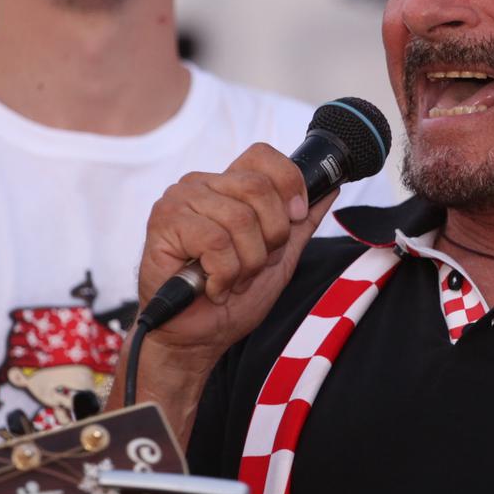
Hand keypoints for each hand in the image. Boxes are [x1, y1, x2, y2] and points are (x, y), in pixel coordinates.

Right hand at [136, 143, 333, 365]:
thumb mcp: (279, 258)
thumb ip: (301, 223)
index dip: (288, 183)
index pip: (262, 155)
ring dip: (246, 263)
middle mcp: (201, 184)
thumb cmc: (231, 299)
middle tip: (254, 265)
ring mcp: (179, 200)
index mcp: (227, 186)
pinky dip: (224, 274)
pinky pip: (215, 241)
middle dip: (270, 236)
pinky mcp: (164, 223)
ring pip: (239, 219)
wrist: (197, 338)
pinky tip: (213, 286)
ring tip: (231, 279)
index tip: (295, 218)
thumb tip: (330, 189)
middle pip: (258, 187)